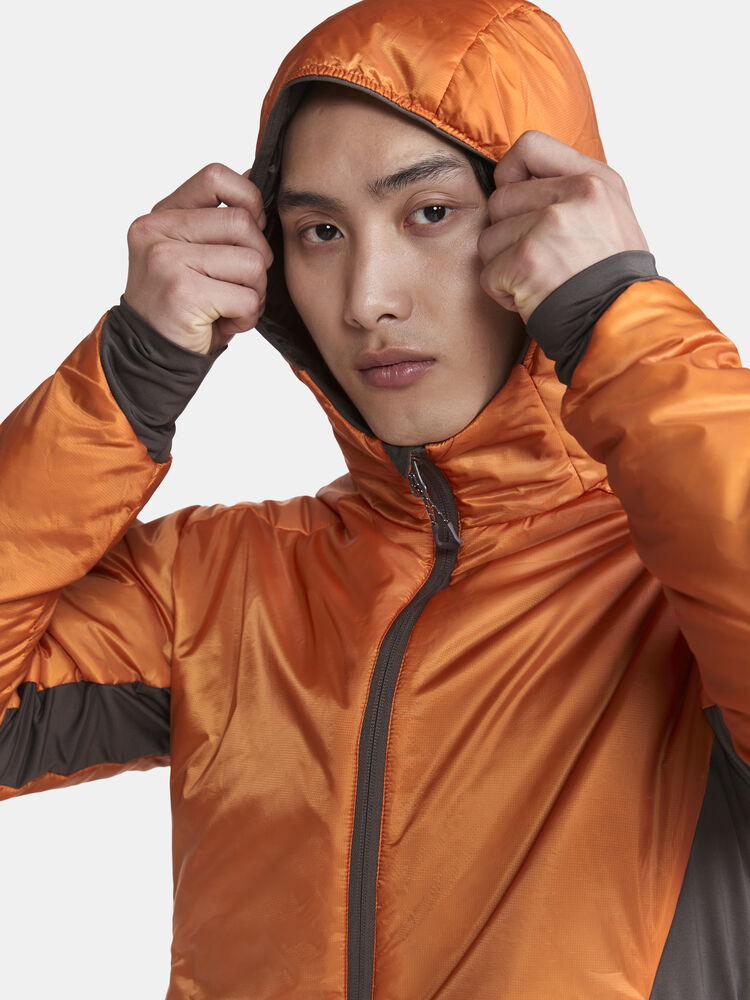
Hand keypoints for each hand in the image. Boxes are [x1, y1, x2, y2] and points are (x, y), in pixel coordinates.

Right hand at [123, 163, 272, 354]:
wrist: (149, 355)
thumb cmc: (180, 306)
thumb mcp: (191, 254)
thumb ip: (215, 219)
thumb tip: (252, 176)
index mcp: (161, 216)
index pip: (215, 177)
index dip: (248, 200)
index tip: (251, 229)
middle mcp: (157, 231)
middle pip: (243, 224)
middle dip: (258, 260)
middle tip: (242, 284)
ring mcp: (167, 260)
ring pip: (251, 262)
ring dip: (254, 293)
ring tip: (231, 306)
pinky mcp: (183, 292)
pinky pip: (246, 297)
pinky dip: (247, 317)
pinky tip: (225, 323)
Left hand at [477, 131, 648, 323]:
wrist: (623, 324)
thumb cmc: (612, 281)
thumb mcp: (610, 217)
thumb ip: (570, 192)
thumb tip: (518, 180)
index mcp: (595, 179)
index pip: (530, 146)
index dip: (510, 174)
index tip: (516, 200)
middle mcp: (575, 193)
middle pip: (500, 201)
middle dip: (507, 236)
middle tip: (537, 261)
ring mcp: (550, 224)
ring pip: (488, 239)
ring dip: (504, 267)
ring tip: (538, 281)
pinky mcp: (528, 259)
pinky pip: (489, 273)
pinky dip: (503, 294)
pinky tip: (532, 299)